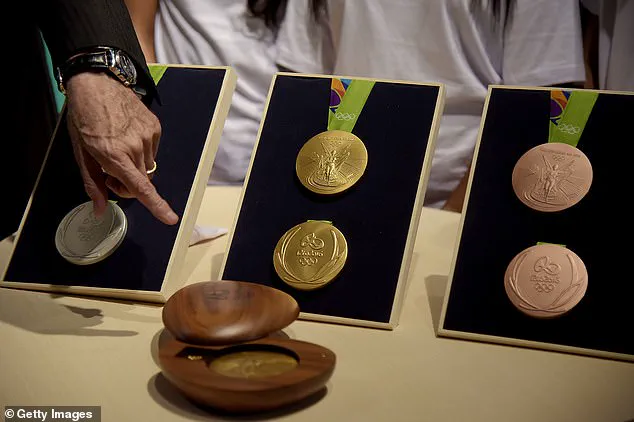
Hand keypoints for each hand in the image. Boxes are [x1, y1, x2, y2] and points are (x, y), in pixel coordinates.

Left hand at [65, 72, 177, 224]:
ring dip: (135, 166)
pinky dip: (141, 151)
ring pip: (148, 167)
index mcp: (114, 155)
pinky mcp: (155, 127)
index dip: (157, 206)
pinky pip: (153, 150)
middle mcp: (135, 147)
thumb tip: (100, 209)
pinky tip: (126, 137)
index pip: (141, 187)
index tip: (170, 218)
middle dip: (128, 184)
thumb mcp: (81, 153)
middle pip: (142, 181)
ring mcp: (148, 136)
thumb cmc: (84, 118)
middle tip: (110, 173)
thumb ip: (93, 183)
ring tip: (117, 149)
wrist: (96, 83)